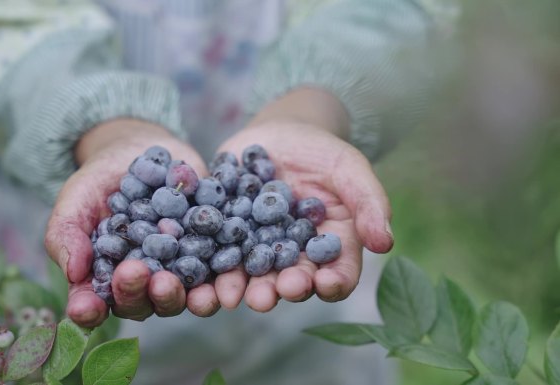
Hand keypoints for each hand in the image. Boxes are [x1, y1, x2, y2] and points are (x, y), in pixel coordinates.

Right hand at [44, 119, 218, 326]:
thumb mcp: (75, 200)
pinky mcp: (209, 253)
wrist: (139, 150)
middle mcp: (142, 283)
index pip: (93, 305)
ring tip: (169, 280)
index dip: (88, 310)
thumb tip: (74, 273)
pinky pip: (215, 269)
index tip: (85, 307)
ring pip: (179, 296)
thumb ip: (66, 235)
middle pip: (141, 303)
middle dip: (136, 293)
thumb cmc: (98, 182)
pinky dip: (215, 271)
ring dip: (175, 294)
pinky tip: (213, 262)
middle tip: (134, 273)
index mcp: (104, 279)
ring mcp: (176, 271)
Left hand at [214, 88, 393, 311]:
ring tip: (229, 296)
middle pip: (290, 279)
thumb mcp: (349, 168)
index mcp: (329, 245)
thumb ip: (369, 202)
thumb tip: (385, 243)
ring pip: (250, 272)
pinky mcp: (226, 231)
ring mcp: (258, 246)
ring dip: (239, 286)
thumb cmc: (322, 151)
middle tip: (266, 298)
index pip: (338, 271)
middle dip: (277, 290)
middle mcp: (294, 254)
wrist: (279, 132)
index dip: (332, 282)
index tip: (324, 285)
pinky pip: (215, 249)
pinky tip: (196, 270)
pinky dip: (205, 261)